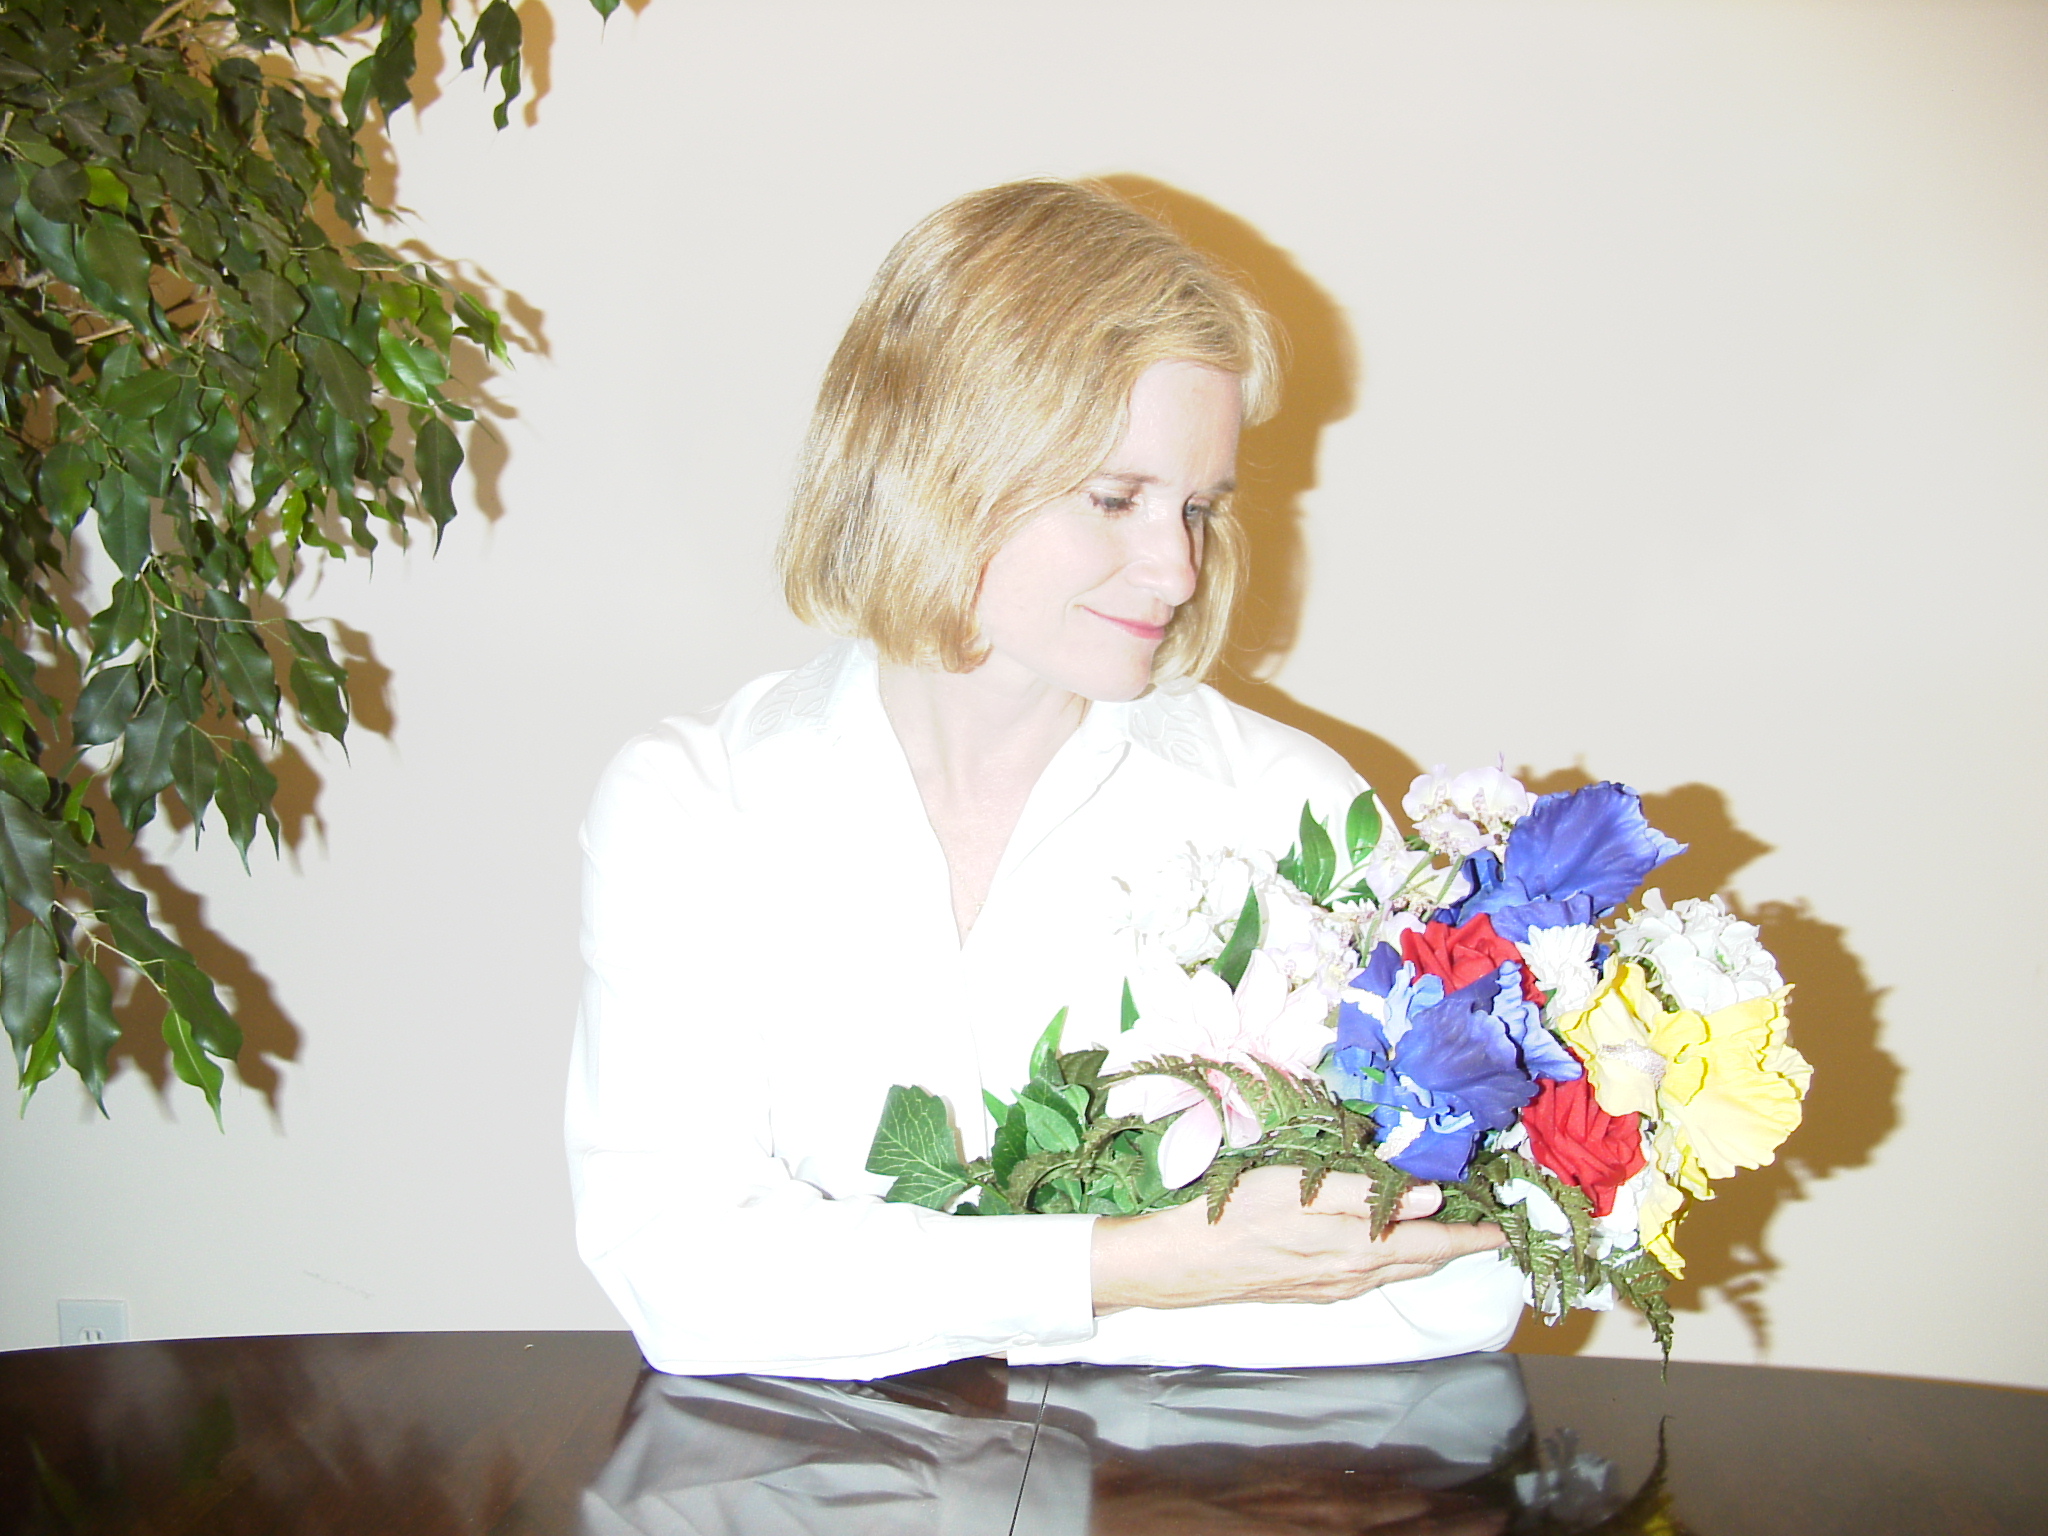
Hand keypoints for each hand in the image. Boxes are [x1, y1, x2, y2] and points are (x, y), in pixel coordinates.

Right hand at [1090, 1166, 1506, 1313]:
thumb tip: (1430, 1197)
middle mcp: (1354, 1277)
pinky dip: (1394, 1257)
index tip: (1510, 1226)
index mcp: (1359, 1251)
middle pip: (1422, 1263)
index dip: (1476, 1236)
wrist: (1181, 1264)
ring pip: (1397, 1270)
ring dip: (1427, 1250)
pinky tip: (1386, 1239)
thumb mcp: (1301, 1190)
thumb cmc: (1237, 1215)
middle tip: (1485, 1216)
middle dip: (1458, 1242)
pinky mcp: (1311, 1290)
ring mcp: (1332, 1288)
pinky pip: (1370, 1275)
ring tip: (1447, 1223)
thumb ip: (1367, 1194)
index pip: (1436, 1246)